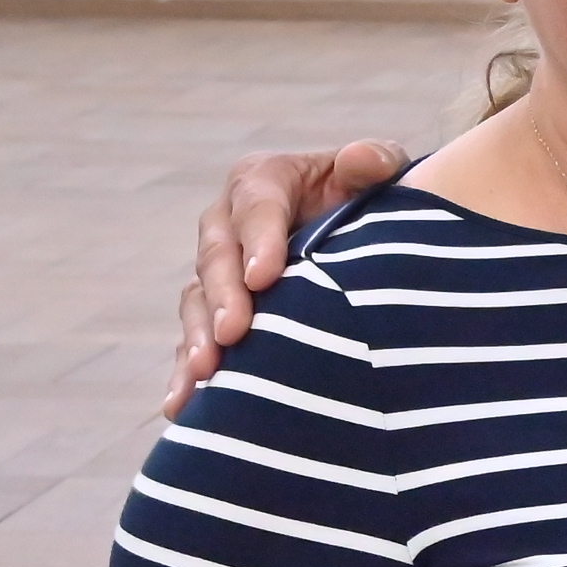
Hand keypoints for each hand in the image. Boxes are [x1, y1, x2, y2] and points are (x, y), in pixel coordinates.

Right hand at [171, 141, 410, 410]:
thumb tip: (360, 161)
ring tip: (206, 371)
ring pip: (199, 302)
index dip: (259, 239)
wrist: (369, 239)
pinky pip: (198, 341)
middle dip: (224, 297)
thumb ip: (375, 162)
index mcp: (264, 182)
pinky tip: (184, 405)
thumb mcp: (382, 173)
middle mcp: (230, 226)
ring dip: (198, 337)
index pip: (255, 204)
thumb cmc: (374, 199)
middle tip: (234, 333)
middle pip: (217, 257)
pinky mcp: (220, 316)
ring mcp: (221, 274)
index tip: (265, 277)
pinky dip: (188, 373)